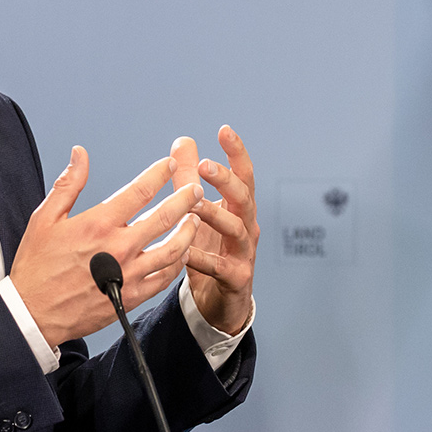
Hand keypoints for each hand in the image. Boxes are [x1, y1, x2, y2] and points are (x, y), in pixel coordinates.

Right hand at [11, 146, 203, 347]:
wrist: (33, 313)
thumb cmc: (37, 266)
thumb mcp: (44, 218)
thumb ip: (68, 184)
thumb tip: (81, 154)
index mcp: (99, 223)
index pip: (140, 191)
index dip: (158, 174)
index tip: (168, 165)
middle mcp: (119, 247)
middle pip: (165, 216)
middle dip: (185, 199)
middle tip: (195, 189)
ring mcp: (129, 273)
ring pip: (173, 249)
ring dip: (188, 231)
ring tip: (195, 220)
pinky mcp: (132, 296)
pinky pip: (164, 278)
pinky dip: (178, 264)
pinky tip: (181, 254)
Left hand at [171, 126, 258, 334]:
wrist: (220, 301)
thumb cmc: (212, 250)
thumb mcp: (201, 211)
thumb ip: (191, 177)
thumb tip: (184, 141)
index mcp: (239, 208)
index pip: (243, 175)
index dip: (236, 153)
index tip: (224, 131)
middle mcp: (247, 226)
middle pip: (243, 198)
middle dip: (226, 180)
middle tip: (205, 166)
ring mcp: (244, 253)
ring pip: (235, 229)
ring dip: (215, 215)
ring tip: (193, 205)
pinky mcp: (236, 278)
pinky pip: (220, 267)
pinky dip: (203, 259)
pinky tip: (185, 251)